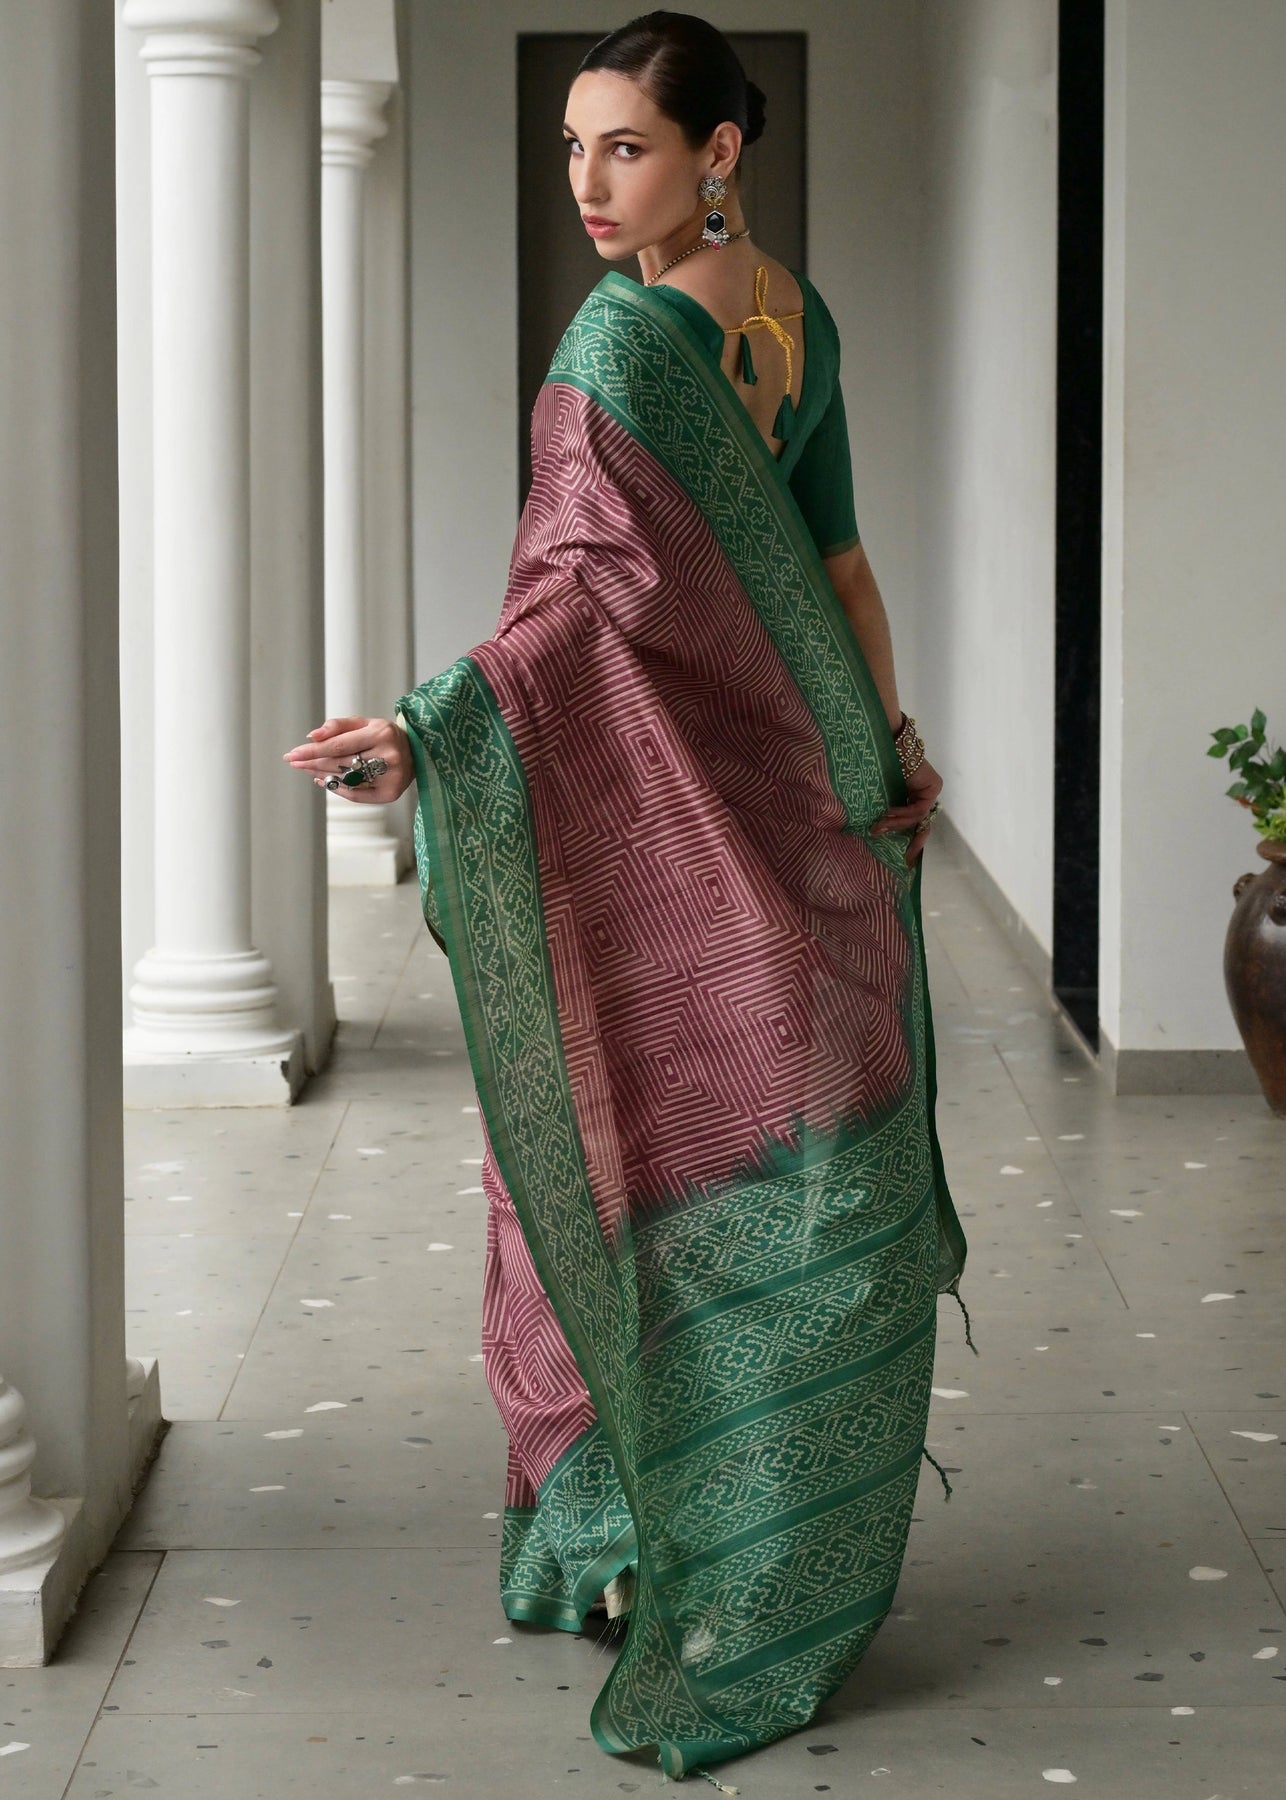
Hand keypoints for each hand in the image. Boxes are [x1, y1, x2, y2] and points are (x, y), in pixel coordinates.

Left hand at [282, 715, 414, 803]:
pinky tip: (324, 780)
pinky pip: (356, 795)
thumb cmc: (385, 735)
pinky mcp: (390, 794)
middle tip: (294, 761)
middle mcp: (388, 756)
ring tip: (306, 768)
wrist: (418, 751)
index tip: (293, 753)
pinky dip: (337, 788)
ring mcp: (391, 778)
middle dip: (313, 762)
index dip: (313, 751)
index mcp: (381, 733)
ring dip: (322, 775)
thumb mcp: (365, 722)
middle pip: (340, 763)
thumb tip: (312, 736)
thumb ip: (339, 725)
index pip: (339, 745)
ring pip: (346, 780)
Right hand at [870, 756, 942, 865]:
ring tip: (879, 827)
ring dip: (896, 824)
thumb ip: (884, 813)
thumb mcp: (881, 797)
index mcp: (913, 797)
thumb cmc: (878, 768)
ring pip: (917, 817)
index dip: (912, 842)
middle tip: (905, 859)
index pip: (915, 824)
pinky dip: (902, 813)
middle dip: (913, 842)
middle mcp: (926, 794)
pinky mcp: (934, 787)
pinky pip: (918, 808)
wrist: (886, 743)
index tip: (906, 860)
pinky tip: (887, 814)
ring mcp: (932, 790)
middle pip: (921, 824)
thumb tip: (874, 834)